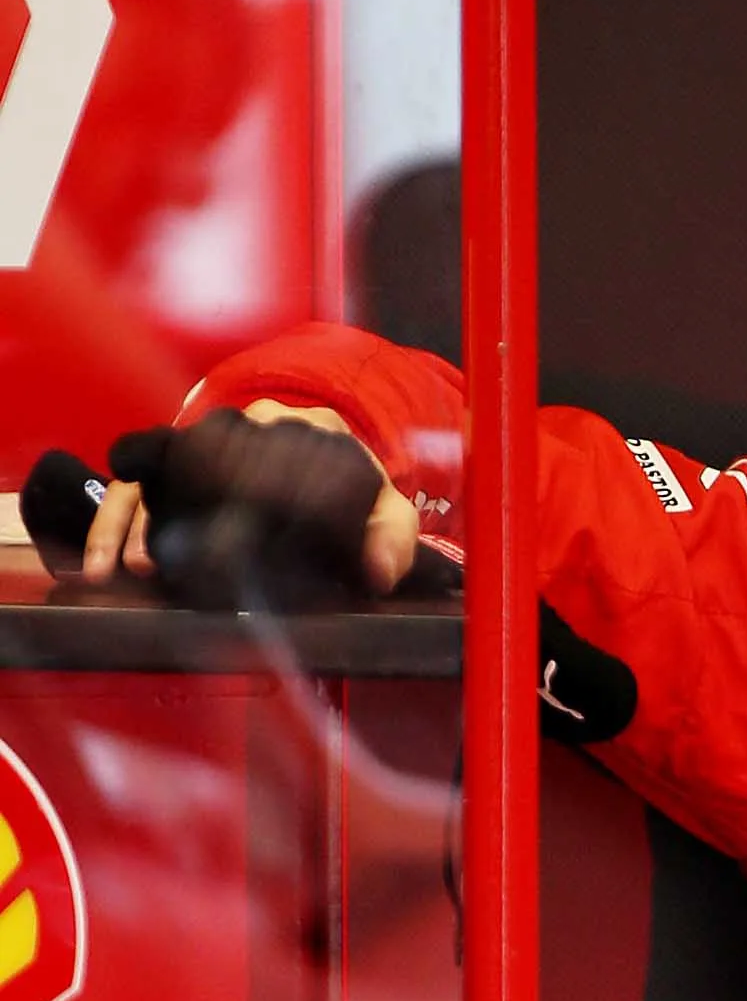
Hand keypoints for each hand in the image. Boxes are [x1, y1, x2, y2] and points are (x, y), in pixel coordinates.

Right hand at [82, 399, 420, 594]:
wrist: (340, 474)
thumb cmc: (360, 494)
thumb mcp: (386, 511)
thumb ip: (391, 537)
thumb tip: (378, 571)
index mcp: (300, 430)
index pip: (256, 450)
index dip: (231, 493)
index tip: (215, 539)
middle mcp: (246, 429)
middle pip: (190, 463)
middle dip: (161, 516)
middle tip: (151, 564)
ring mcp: (206, 449)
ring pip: (153, 476)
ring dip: (125, 523)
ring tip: (120, 569)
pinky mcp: (178, 469)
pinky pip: (134, 485)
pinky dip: (112, 522)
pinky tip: (100, 562)